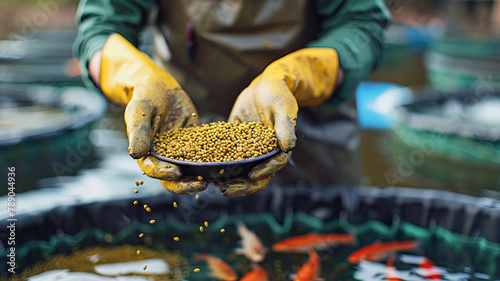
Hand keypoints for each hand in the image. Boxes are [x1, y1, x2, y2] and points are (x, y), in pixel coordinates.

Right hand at [99, 34, 207, 193]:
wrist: (158, 87)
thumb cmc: (143, 98)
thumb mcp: (139, 112)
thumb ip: (138, 132)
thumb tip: (135, 154)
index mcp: (147, 155)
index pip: (154, 170)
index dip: (164, 173)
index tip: (176, 173)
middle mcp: (164, 158)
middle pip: (174, 179)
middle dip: (187, 184)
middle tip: (201, 184)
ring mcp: (181, 152)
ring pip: (192, 170)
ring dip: (203, 176)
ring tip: (217, 177)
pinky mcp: (196, 143)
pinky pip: (206, 154)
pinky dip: (215, 160)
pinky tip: (228, 161)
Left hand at [217, 48, 340, 196]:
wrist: (266, 85)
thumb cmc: (279, 94)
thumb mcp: (284, 107)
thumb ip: (286, 126)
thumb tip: (288, 146)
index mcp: (278, 148)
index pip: (273, 166)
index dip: (264, 172)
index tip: (251, 175)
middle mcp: (264, 153)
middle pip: (256, 177)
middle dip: (243, 186)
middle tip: (226, 189)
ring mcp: (249, 150)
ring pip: (240, 171)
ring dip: (229, 180)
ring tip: (214, 184)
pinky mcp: (236, 142)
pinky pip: (227, 156)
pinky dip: (218, 164)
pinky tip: (205, 168)